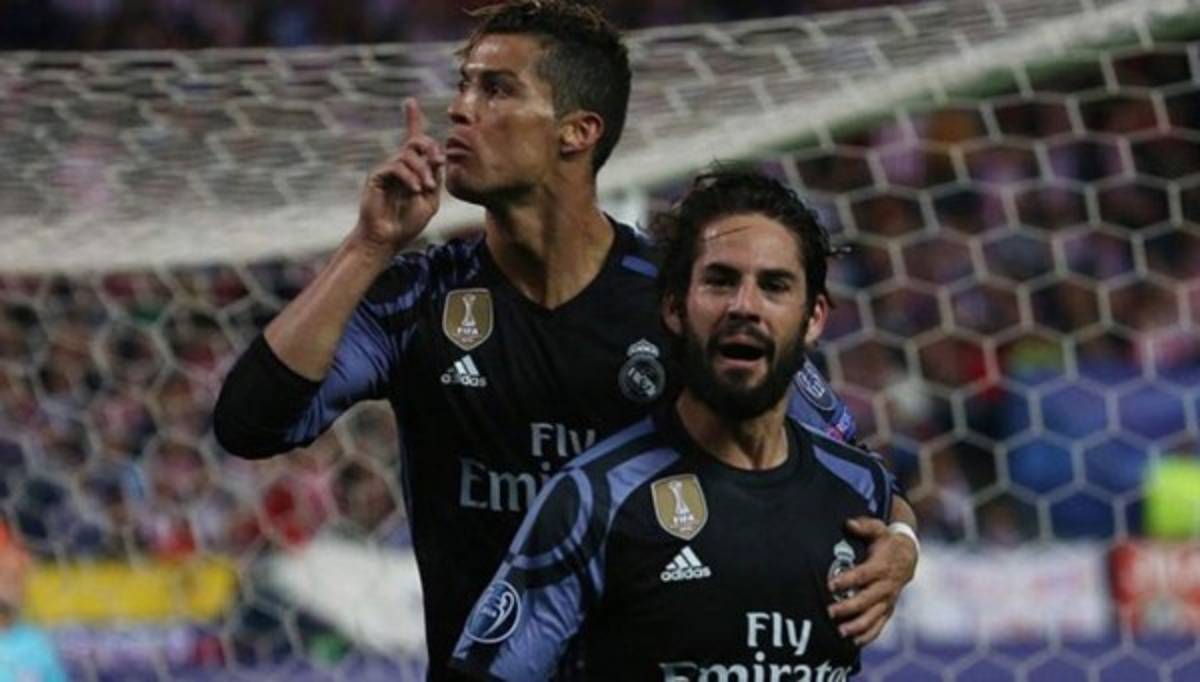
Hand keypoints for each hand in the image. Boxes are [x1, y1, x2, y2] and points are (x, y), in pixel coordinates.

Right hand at [356, 98, 445, 251]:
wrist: (388, 238)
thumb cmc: (408, 222)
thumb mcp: (431, 200)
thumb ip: (434, 178)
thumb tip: (437, 157)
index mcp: (411, 169)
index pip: (412, 139)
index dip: (411, 119)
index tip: (410, 102)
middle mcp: (397, 165)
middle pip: (415, 141)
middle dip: (430, 149)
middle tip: (437, 164)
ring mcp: (386, 169)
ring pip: (408, 154)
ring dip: (422, 170)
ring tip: (425, 188)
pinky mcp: (376, 176)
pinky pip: (396, 166)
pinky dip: (409, 177)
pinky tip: (415, 190)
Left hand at [827, 517, 917, 646]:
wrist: (908, 555)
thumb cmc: (886, 541)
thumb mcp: (878, 529)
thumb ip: (864, 526)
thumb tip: (848, 523)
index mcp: (882, 566)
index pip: (863, 575)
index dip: (848, 580)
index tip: (831, 585)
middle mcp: (886, 586)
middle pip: (867, 599)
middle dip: (848, 607)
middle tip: (829, 612)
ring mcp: (888, 599)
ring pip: (874, 616)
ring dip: (857, 626)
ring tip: (840, 632)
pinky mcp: (888, 609)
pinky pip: (879, 625)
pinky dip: (868, 635)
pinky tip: (853, 643)